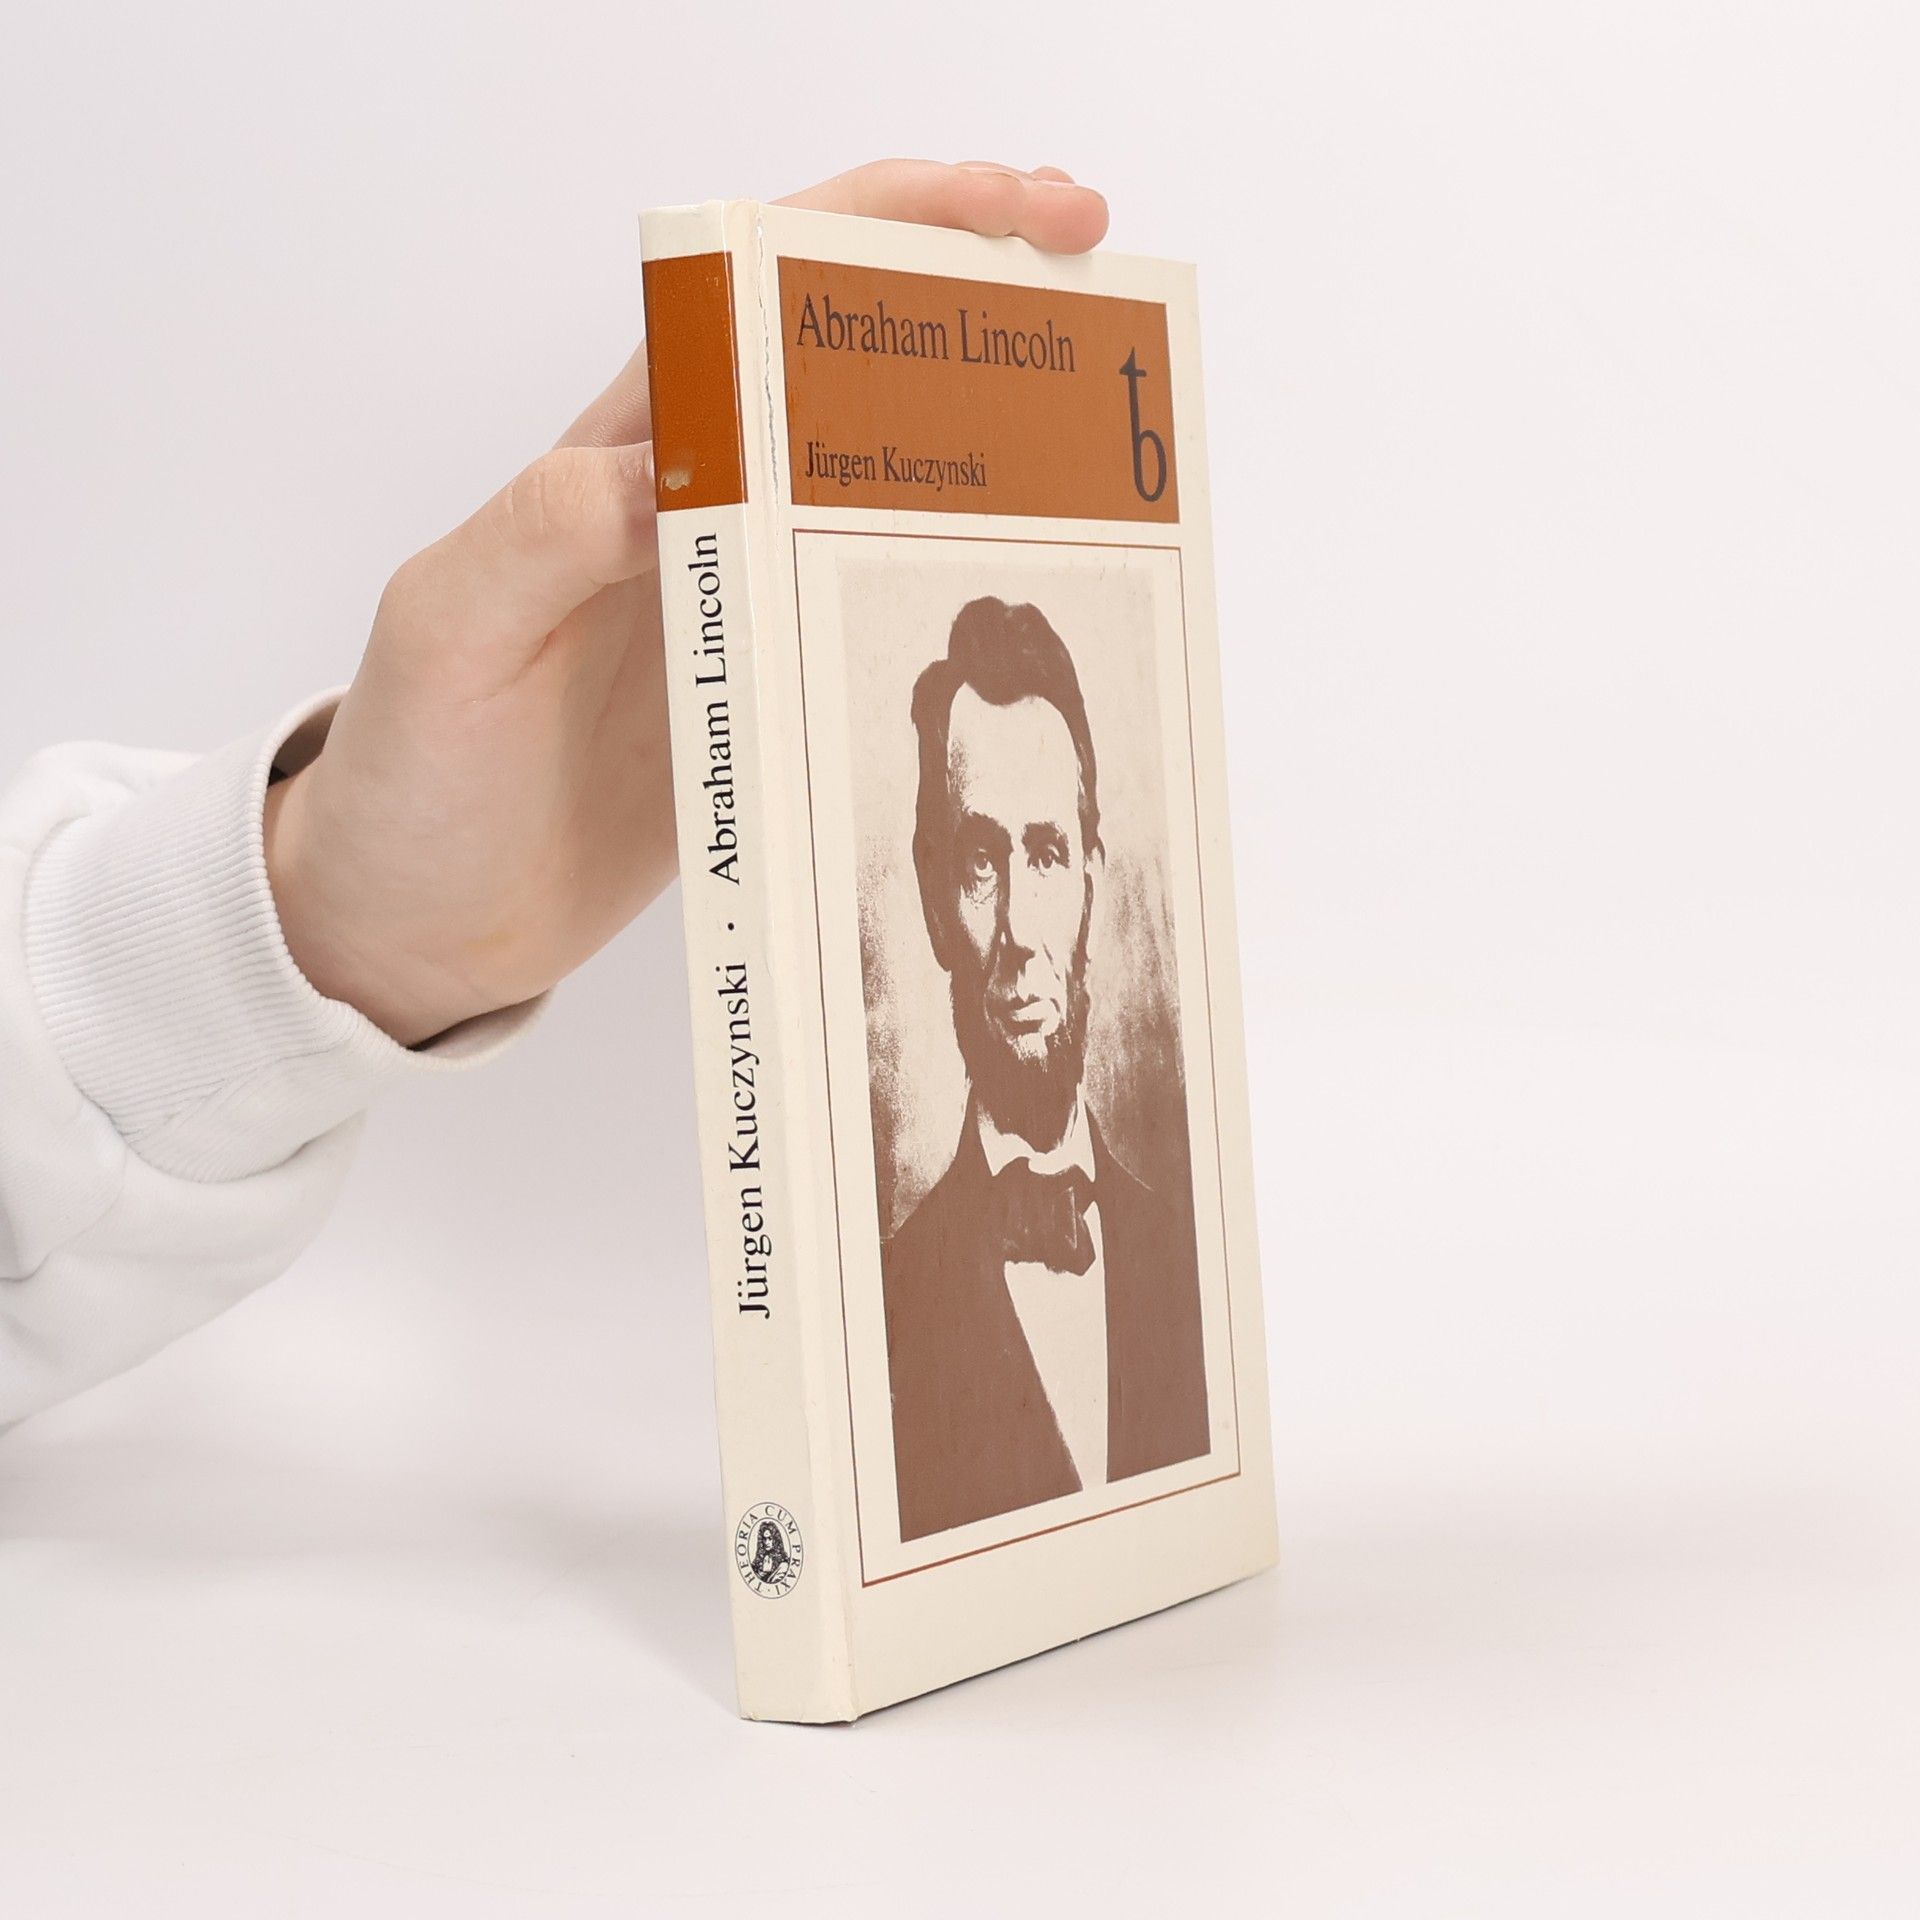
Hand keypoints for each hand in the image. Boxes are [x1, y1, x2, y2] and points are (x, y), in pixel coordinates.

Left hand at [263, 160, 1107, 1045]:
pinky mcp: (767, 705)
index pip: (760, 298)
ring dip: (989, 463)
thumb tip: (672, 466)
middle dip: (977, 318)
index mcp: (619, 461)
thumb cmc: (412, 773)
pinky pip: (873, 629)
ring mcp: (740, 613)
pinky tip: (1028, 616)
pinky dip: (954, 605)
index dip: (884, 231)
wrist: (420, 923)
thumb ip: (544, 535)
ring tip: (1102, 462)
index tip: (1006, 217)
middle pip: (852, 380)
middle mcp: (694, 517)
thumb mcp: (452, 633)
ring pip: (882, 500)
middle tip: (1103, 315)